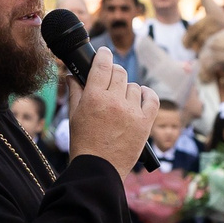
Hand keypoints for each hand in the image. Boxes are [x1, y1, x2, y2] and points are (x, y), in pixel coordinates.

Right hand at [68, 45, 158, 174]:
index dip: (103, 55)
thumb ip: (75, 92)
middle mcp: (114, 101)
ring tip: (120, 101)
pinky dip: (147, 95)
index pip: (102, 64)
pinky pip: (151, 99)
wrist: (99, 169)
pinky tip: (140, 97)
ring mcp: (131, 112)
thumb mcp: (74, 116)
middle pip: (119, 72)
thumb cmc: (84, 144)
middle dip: (113, 73)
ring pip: (133, 86)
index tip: (104, 53)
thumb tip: (71, 75)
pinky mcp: (145, 123)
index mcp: (94, 97)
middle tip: (109, 81)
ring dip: (126, 89)